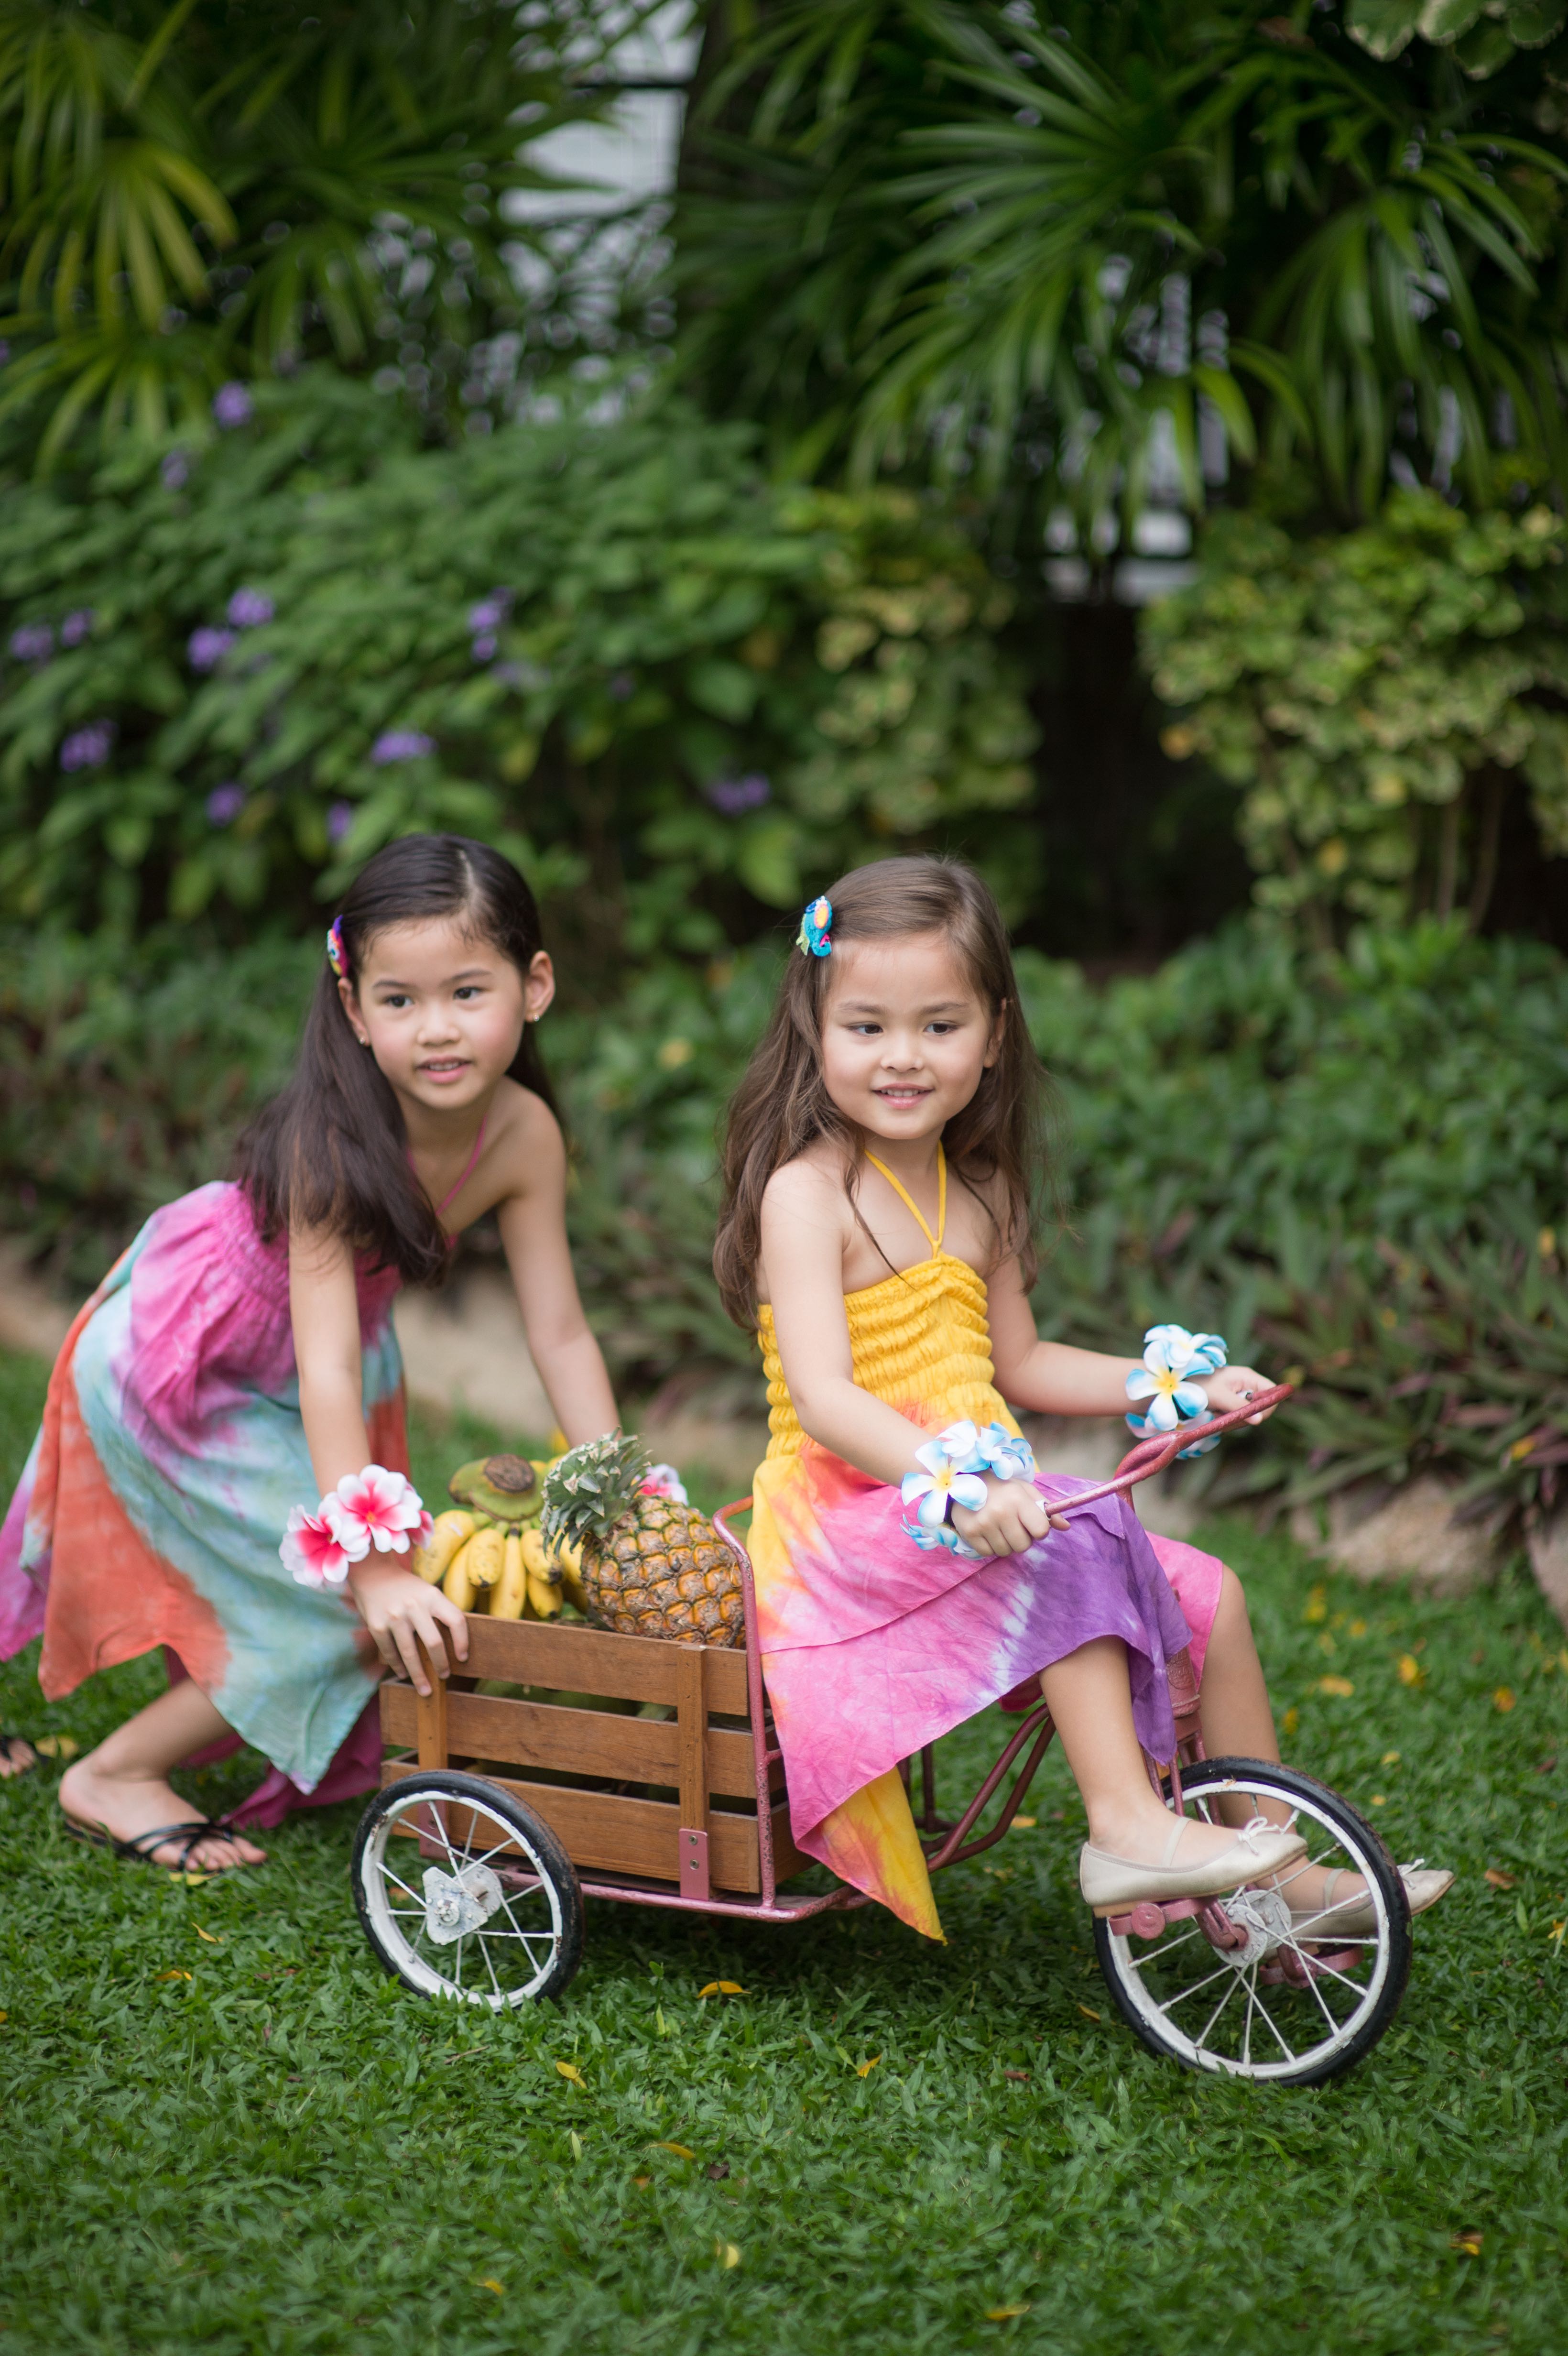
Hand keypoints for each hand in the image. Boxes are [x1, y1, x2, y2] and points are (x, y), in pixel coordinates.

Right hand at [348, 1557, 470, 1692]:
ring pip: (410, 1654)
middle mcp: (415, 1606)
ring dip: (419, 1676)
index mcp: (432, 1596)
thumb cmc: (407, 1588)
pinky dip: (398, 1666)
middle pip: (434, 1643)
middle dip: (441, 1665)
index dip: (463, 1641)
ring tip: (426, 1689)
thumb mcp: (427, 1592)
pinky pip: (390, 1652)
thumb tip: (452, 1645)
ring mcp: (394, 1616)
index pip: (456, 1621)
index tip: (463, 1658)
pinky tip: (403, 1674)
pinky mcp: (377, 1625)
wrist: (373, 1573)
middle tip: (445, 1676)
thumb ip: (439, 1612)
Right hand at [950, 1474, 1070, 1558]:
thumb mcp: (1025, 1491)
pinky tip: (987, 1531)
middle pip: (1023, 1546)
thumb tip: (1066, 1527)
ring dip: (1005, 1544)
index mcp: (1018, 1500)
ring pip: (1006, 1552)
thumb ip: (1046, 1509)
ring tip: (999, 1527)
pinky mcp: (969, 1532)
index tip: (1031, 1524)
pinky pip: (988, 1553)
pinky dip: (990, 1546)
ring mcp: (984, 1523)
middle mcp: (1001, 1512)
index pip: (1041, 1531)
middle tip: (1013, 1526)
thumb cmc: (1001, 1487)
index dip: (1039, 1531)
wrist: (965, 1481)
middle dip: (1022, 1539)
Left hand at [1198, 1364, 1276, 1424]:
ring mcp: (1242, 1393)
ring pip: (1250, 1413)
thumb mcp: (1219, 1396)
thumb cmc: (1199, 1385)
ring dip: (1236, 1419)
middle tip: (1228, 1419)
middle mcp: (1248, 1384)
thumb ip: (1239, 1407)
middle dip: (1247, 1417)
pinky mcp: (1234, 1401)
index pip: (1272, 1391)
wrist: (1182, 1384)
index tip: (1253, 1417)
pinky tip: (1217, 1416)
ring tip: (1218, 1415)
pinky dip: (1231, 1419)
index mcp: (1248, 1377)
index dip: (1268, 1406)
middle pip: (1262, 1406)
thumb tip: (1259, 1420)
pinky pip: (1240, 1415)